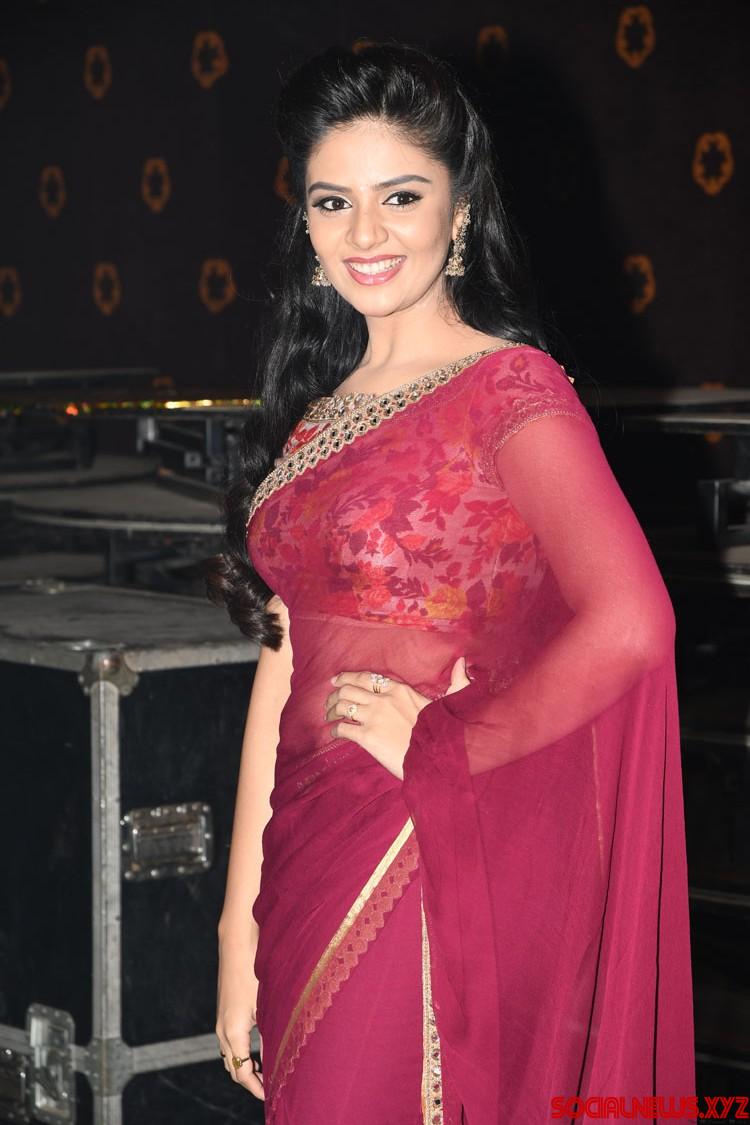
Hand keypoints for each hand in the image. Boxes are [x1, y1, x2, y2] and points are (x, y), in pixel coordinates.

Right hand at [216, 937, 264, 1100]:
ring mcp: (220, 1021)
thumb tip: (278, 1057)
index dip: (255, 1087)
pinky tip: (255, 1050)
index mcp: (233, 1031)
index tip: (269, 1095)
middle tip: (269, 1088)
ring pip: (229, 1056)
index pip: (242, 1072)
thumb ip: (270, 1033)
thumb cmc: (254, 970)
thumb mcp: (266, 1004)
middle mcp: (222, 1030)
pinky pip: (228, 1043)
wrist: (236, 943)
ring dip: (243, 1067)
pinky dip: (239, 1053)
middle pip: (233, 1068)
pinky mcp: (223, 1012)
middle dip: (249, 1081)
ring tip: (264, 1073)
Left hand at [324, 656, 470, 778]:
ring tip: (329, 716)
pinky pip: (342, 728)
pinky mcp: (367, 737)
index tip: (337, 680)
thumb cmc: (444, 732)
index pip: (366, 677)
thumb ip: (456, 681)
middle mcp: (382, 699)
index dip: (347, 677)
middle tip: (329, 701)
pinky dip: (335, 730)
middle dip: (335, 694)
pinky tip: (334, 733)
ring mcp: (373, 717)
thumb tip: (462, 662)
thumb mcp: (451, 702)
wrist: (436, 758)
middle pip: (348, 689)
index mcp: (399, 689)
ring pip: (342, 705)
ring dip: (331, 710)